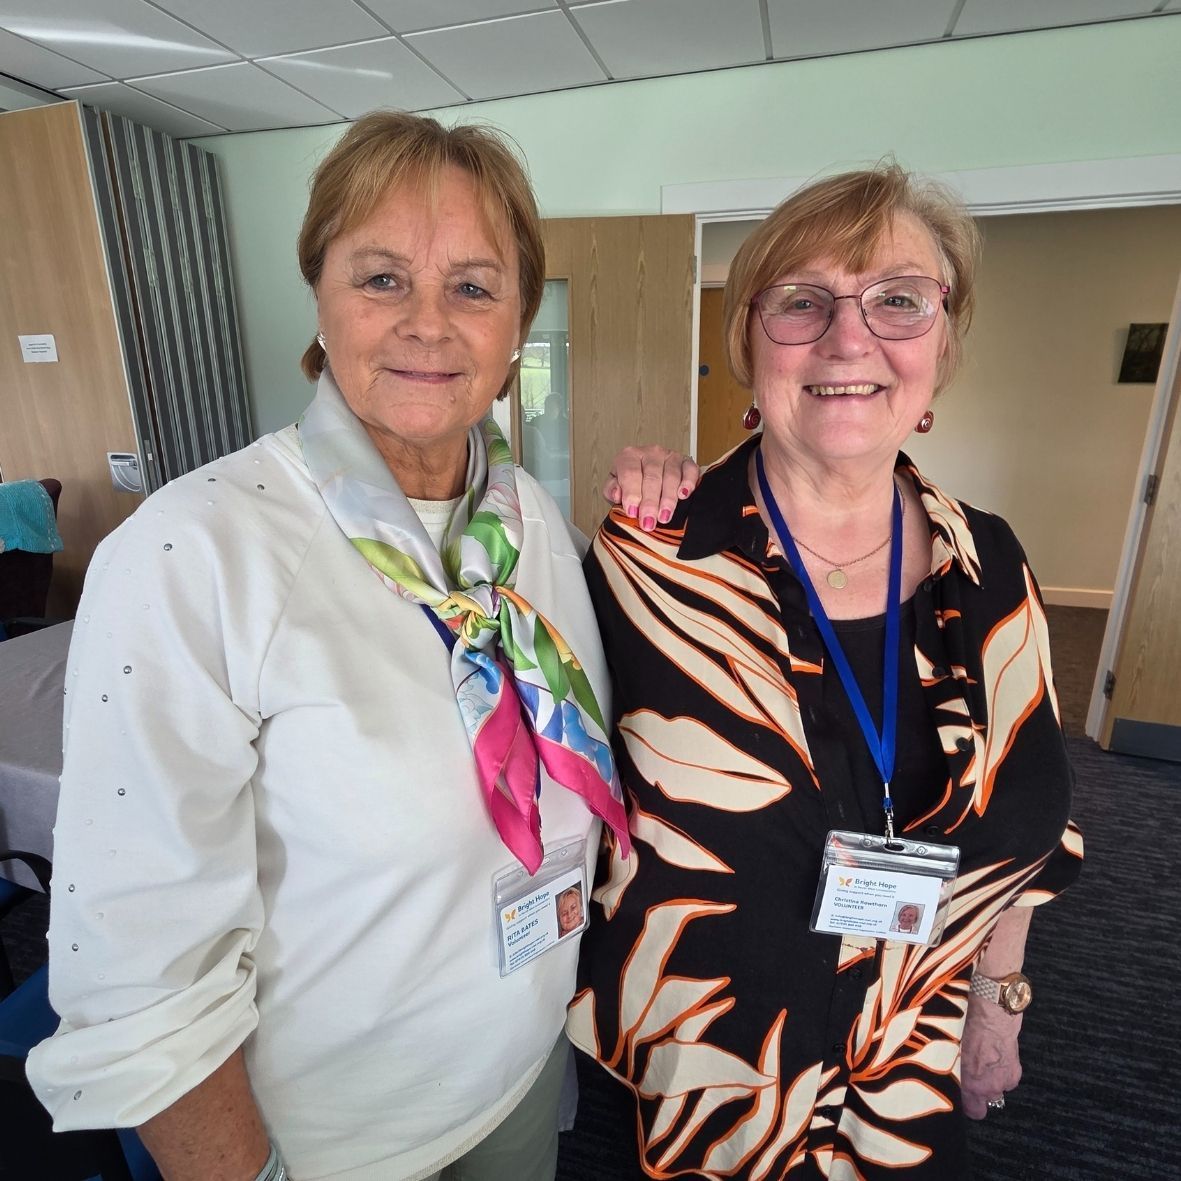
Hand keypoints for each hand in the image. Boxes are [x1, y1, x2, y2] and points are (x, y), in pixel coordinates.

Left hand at [603, 445, 699, 531]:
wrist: (648, 475)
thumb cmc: (631, 484)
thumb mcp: (615, 486)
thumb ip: (611, 490)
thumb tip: (617, 494)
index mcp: (629, 456)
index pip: (630, 473)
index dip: (631, 494)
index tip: (632, 512)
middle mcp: (650, 452)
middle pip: (652, 477)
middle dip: (650, 502)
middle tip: (649, 522)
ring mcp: (670, 456)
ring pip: (671, 476)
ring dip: (668, 499)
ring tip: (664, 517)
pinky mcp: (686, 461)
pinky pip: (690, 470)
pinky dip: (688, 482)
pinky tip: (684, 495)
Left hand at [960, 994, 1022, 1118]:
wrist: (992, 1011)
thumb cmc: (966, 1025)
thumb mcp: (950, 1047)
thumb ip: (951, 1067)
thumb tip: (945, 1073)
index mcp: (971, 1084)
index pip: (974, 1112)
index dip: (967, 1105)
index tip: (961, 1096)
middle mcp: (990, 1087)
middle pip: (985, 1101)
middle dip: (979, 1091)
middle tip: (970, 1072)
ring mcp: (1004, 1080)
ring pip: (997, 1089)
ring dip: (991, 1080)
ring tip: (982, 1059)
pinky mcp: (1015, 1070)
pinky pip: (1007, 1078)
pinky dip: (1003, 1071)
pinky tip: (994, 1054)